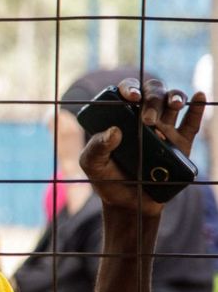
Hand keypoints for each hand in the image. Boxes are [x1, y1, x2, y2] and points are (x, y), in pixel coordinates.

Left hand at [78, 77, 205, 216]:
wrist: (130, 203)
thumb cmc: (107, 179)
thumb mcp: (93, 164)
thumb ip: (96, 148)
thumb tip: (114, 131)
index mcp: (120, 116)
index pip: (126, 92)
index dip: (130, 88)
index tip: (131, 97)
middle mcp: (143, 117)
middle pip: (152, 93)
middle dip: (153, 99)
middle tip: (148, 121)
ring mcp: (164, 129)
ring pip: (173, 101)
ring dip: (175, 97)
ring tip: (174, 105)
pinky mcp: (181, 144)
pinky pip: (191, 123)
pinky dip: (197, 108)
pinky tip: (199, 96)